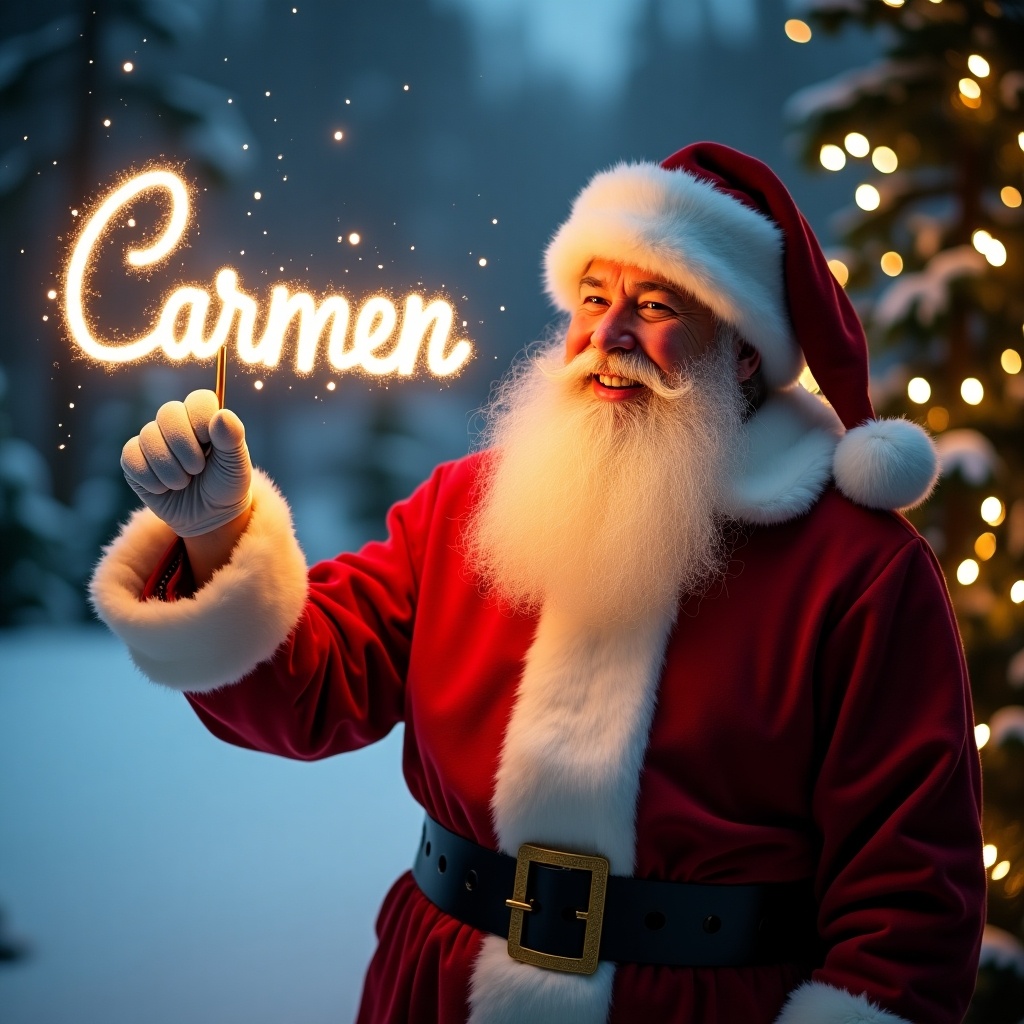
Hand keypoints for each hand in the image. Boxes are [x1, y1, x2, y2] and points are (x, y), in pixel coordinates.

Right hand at [121, 390, 251, 537]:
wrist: (207, 518)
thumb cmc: (225, 487)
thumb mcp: (236, 466)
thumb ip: (232, 439)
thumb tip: (222, 415)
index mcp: (205, 418)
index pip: (198, 399)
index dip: (202, 420)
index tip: (210, 444)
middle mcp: (177, 423)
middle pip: (168, 413)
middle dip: (184, 447)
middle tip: (197, 469)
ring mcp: (153, 440)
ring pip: (148, 437)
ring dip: (170, 469)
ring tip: (184, 483)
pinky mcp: (134, 459)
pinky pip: (131, 458)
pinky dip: (151, 479)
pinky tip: (164, 488)